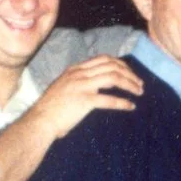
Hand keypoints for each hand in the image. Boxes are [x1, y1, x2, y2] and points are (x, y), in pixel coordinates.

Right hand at [27, 56, 142, 140]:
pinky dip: (123, 102)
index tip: (129, 73)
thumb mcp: (63, 87)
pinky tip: (130, 106)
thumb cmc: (50, 109)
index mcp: (75, 69)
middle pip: (112, 66)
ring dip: (130, 84)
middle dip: (129, 73)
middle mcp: (80, 74)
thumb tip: (95, 84)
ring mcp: (82, 86)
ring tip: (139, 92)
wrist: (40, 120)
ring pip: (114, 78)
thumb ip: (78, 81)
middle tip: (139, 84)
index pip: (103, 59)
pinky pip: (109, 100)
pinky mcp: (85, 101)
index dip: (120, 64)